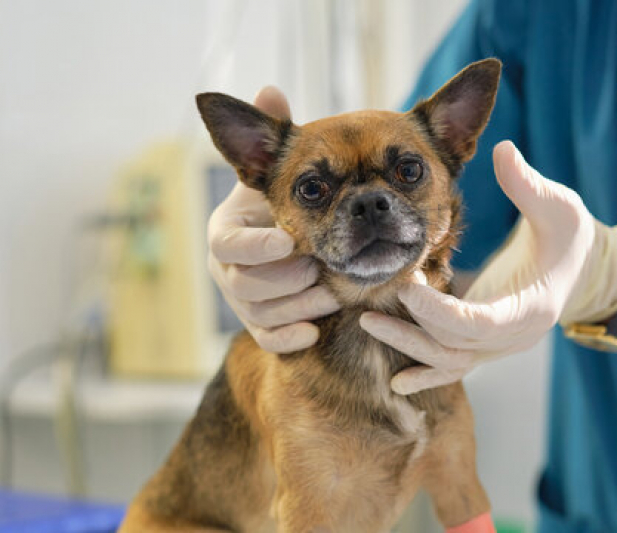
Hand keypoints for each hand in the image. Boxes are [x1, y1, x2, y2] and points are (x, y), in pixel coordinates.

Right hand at [207, 87, 339, 352]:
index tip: (288, 242)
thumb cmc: (281, 201)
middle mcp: (227, 270)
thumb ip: (274, 136)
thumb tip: (271, 91)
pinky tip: (316, 331)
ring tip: (334, 294)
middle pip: (242, 286)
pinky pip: (267, 340)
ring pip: (259, 315)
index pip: (227, 245)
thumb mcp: (279, 169)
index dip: (255, 246)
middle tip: (321, 271)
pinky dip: (291, 338)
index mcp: (226, 231)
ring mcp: (243, 301)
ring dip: (298, 306)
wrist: (286, 246)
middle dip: (284, 280)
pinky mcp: (261, 324)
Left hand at [359, 140, 616, 393]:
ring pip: (449, 361)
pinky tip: (395, 381)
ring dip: (408, 345)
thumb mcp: (560, 207)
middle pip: (456, 346)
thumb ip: (529, 185)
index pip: (480, 323)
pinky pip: (452, 365)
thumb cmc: (569, 236)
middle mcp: (515, 337)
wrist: (580, 268)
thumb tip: (503, 151)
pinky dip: (425, 373)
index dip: (440, 312)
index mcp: (534, 308)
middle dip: (413, 325)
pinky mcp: (484, 344)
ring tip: (367, 320)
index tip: (407, 288)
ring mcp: (499, 346)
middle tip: (372, 301)